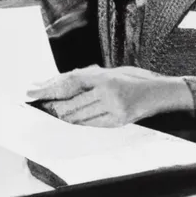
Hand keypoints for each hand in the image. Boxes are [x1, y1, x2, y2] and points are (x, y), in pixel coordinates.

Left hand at [27, 65, 193, 126]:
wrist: (162, 92)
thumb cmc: (136, 78)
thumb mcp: (111, 71)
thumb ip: (87, 77)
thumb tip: (60, 83)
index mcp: (105, 77)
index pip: (69, 83)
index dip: (48, 88)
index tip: (33, 91)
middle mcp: (108, 93)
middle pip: (70, 103)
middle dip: (51, 105)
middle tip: (37, 104)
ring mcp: (114, 110)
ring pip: (78, 118)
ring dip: (61, 116)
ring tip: (49, 112)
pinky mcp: (118, 123)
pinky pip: (90, 125)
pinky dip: (76, 123)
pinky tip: (68, 119)